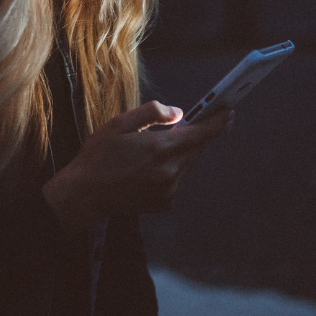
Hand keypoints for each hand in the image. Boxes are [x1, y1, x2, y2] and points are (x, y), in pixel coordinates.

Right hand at [40, 100, 231, 232]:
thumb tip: (179, 114)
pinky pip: (176, 180)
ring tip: (155, 149)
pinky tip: (146, 169)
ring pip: (186, 165)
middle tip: (192, 124)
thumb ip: (153, 114)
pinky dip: (170, 171)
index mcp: (161, 148)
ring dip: (180, 153)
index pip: (201, 133)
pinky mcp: (164, 203)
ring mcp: (169, 190)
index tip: (229, 112)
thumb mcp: (120, 123)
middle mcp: (170, 171)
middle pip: (196, 149)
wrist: (85, 194)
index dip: (218, 122)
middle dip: (197, 136)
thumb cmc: (99, 155)